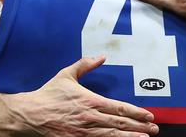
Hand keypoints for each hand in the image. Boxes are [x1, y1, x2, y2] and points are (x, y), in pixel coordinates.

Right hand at [7, 56, 158, 135]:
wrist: (31, 114)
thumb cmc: (49, 94)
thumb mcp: (67, 75)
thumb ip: (85, 65)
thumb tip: (101, 56)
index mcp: (91, 101)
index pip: (119, 108)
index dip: (136, 113)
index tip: (149, 115)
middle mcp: (91, 118)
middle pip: (120, 124)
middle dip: (139, 126)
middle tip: (154, 129)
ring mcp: (85, 132)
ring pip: (112, 136)